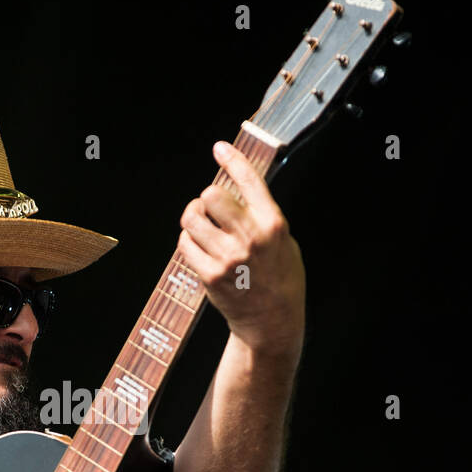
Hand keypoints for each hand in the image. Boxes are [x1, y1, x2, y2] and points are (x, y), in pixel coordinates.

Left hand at [177, 140, 305, 357]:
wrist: (272, 322)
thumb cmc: (280, 280)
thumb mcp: (285, 243)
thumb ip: (264, 216)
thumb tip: (240, 189)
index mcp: (273, 225)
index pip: (250, 181)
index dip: (231, 159)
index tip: (219, 149)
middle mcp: (250, 238)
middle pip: (212, 195)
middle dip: (207, 198)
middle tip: (209, 207)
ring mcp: (228, 258)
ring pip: (192, 218)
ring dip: (193, 217)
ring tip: (200, 225)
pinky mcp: (210, 275)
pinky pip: (185, 244)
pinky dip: (187, 240)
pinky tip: (197, 245)